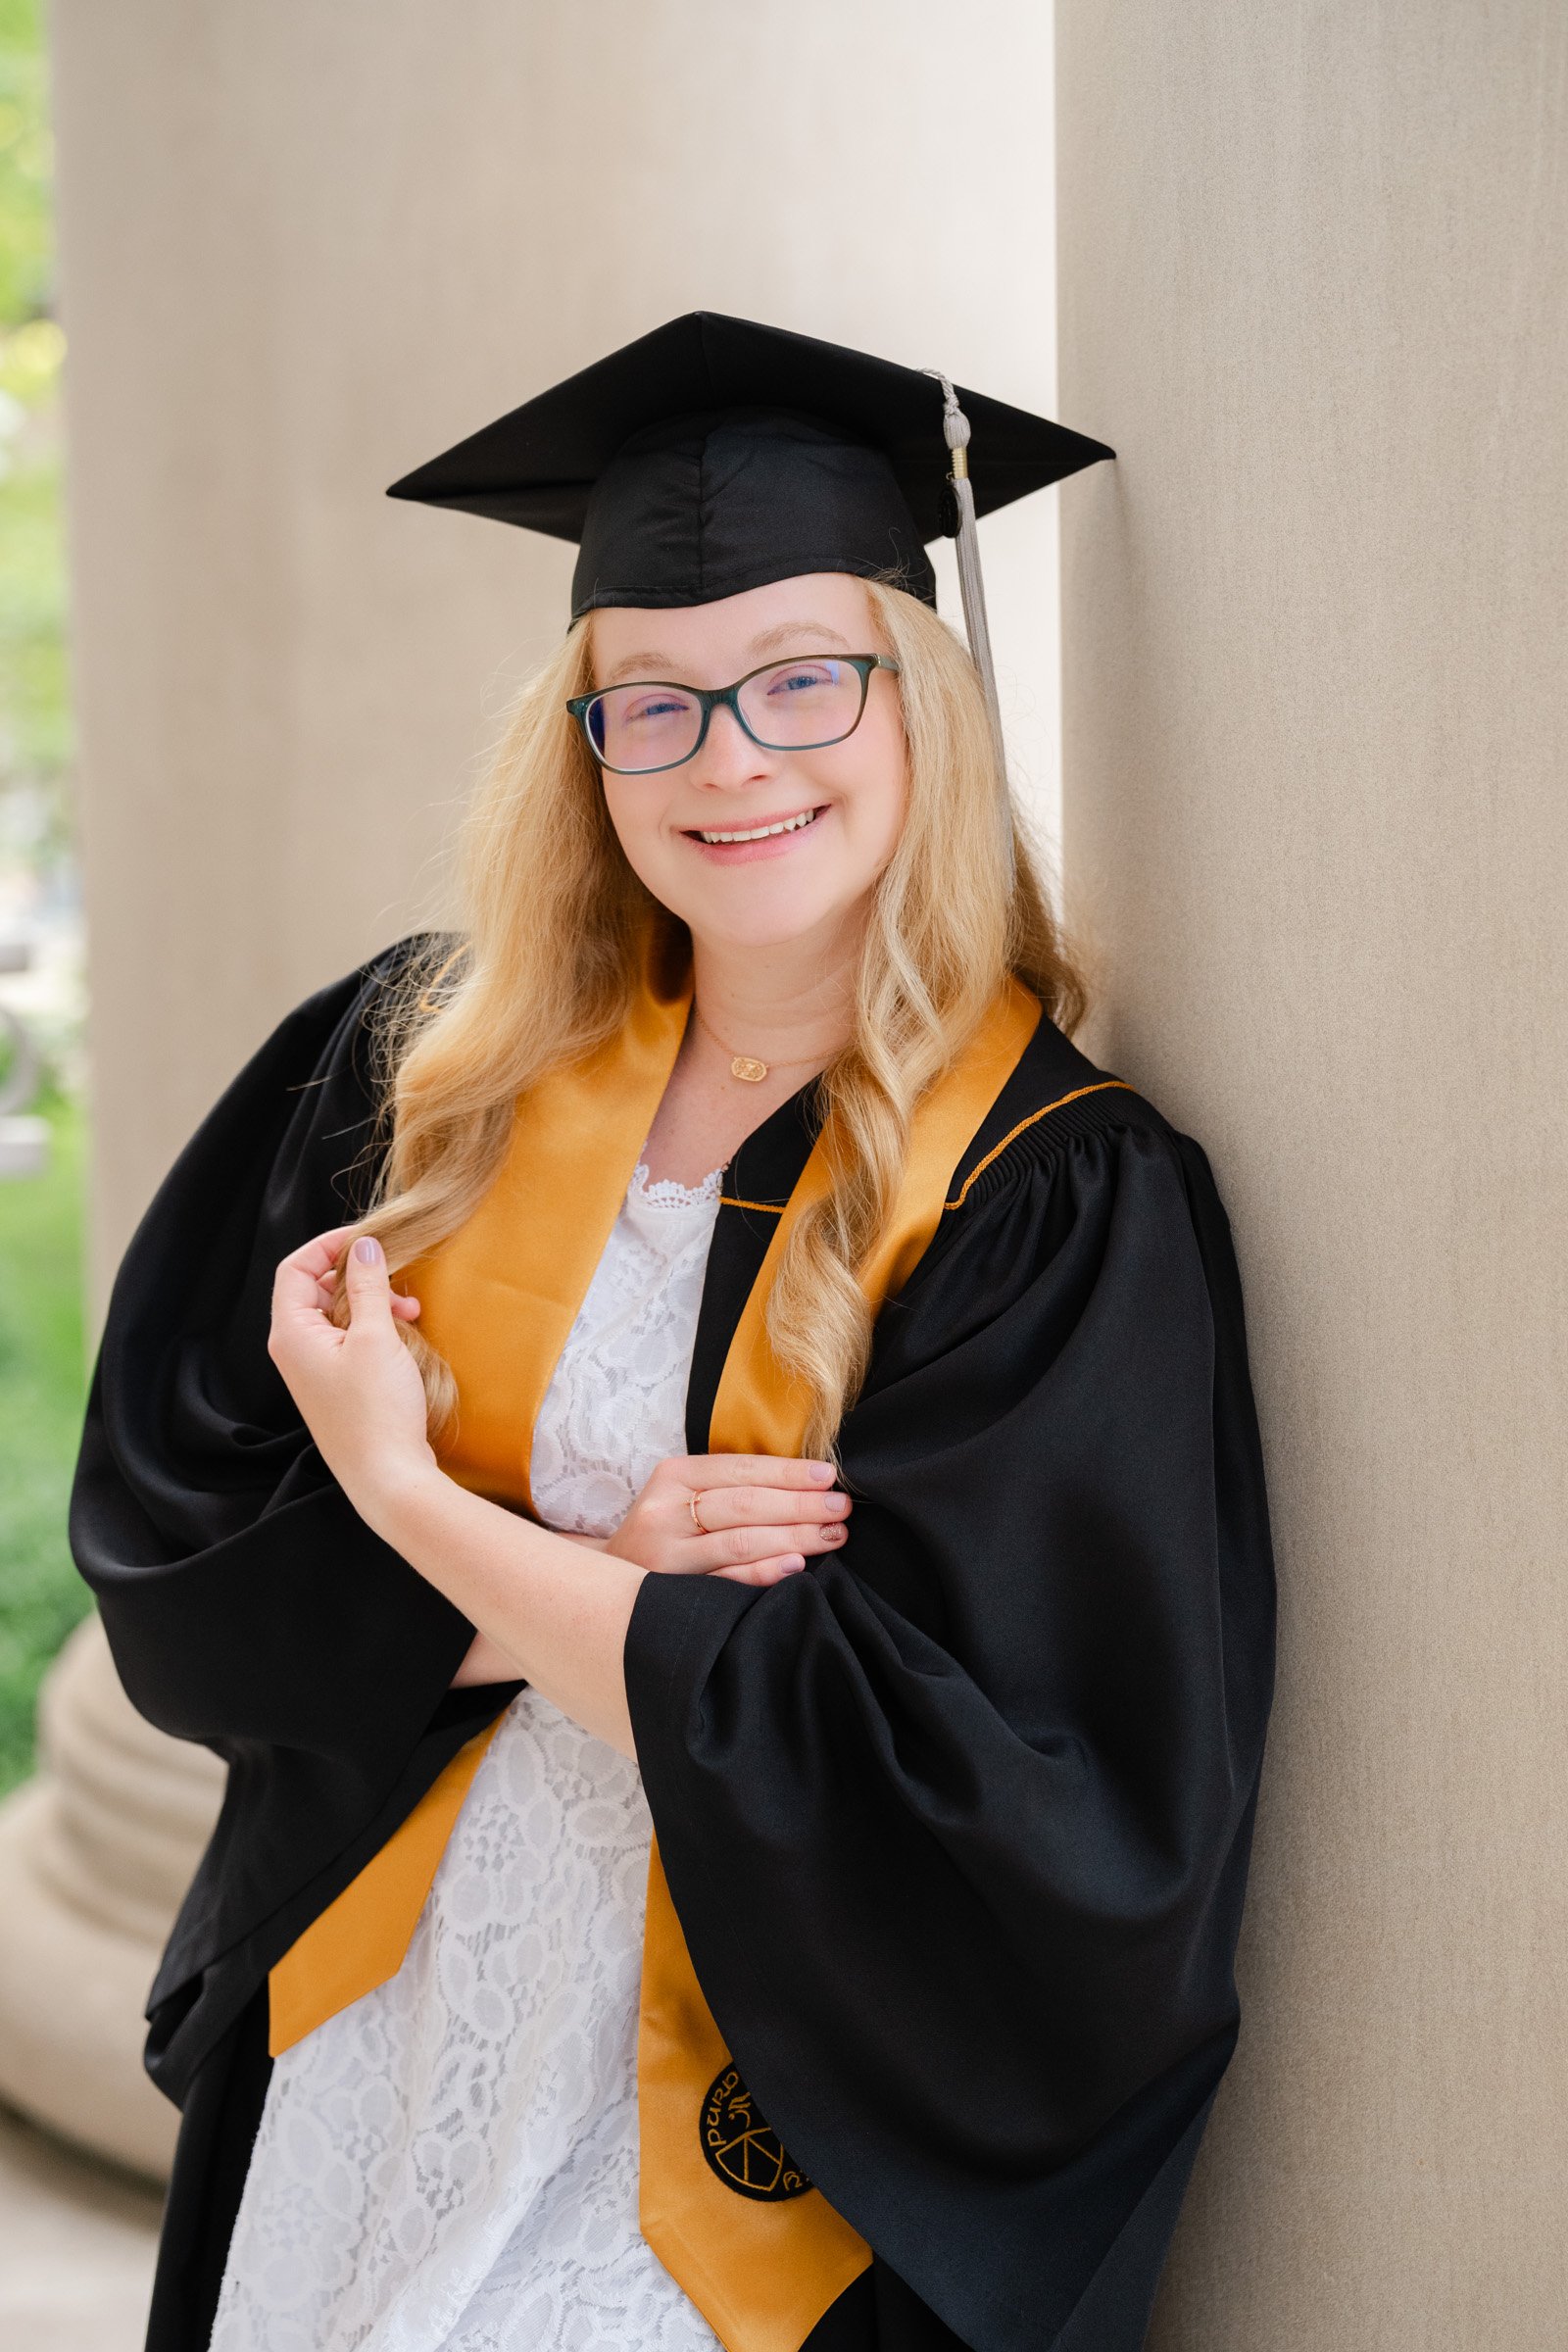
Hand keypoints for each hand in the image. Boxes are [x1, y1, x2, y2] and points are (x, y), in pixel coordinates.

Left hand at [269, 1226, 436, 1525]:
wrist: (387, 1477)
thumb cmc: (377, 1409)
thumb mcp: (375, 1336)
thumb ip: (367, 1286)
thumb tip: (363, 1246)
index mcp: (291, 1333)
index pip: (295, 1268)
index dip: (328, 1245)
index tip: (368, 1239)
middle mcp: (294, 1349)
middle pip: (315, 1289)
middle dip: (358, 1277)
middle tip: (396, 1280)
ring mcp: (313, 1370)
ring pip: (336, 1314)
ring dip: (371, 1302)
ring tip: (409, 1311)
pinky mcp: (334, 1386)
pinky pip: (347, 1339)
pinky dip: (374, 1327)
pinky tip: (405, 1334)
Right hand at [604, 1453, 851, 1587]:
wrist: (607, 1580)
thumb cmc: (666, 1531)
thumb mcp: (684, 1495)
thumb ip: (732, 1487)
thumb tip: (808, 1483)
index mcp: (673, 1476)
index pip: (741, 1470)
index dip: (789, 1473)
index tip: (829, 1477)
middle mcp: (665, 1511)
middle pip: (745, 1504)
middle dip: (801, 1505)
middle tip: (841, 1508)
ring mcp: (666, 1555)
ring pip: (741, 1542)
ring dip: (794, 1537)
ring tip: (832, 1535)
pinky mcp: (669, 1592)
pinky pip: (727, 1581)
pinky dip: (764, 1573)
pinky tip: (795, 1566)